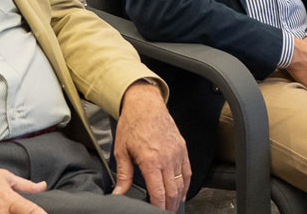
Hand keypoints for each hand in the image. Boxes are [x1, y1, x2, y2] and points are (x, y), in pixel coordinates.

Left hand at [112, 81, 189, 210]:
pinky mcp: (182, 148)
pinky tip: (180, 192)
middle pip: (172, 191)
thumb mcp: (121, 150)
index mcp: (151, 160)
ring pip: (182, 183)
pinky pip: (187, 171)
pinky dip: (185, 185)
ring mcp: (177, 153)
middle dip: (168, 206)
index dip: (157, 207)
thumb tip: (119, 192)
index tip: (154, 212)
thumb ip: (123, 175)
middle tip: (162, 212)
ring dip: (177, 198)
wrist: (145, 103)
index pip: (158, 192)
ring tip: (170, 206)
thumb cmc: (132, 124)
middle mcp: (167, 158)